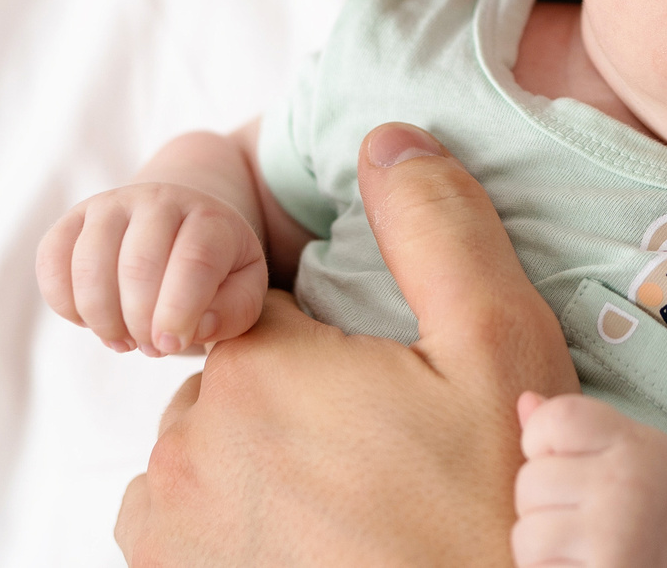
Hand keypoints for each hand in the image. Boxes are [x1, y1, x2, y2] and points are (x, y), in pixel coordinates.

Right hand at [37, 181, 266, 356]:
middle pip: (138, 266)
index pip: (194, 260)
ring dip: (103, 318)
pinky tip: (91, 320)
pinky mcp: (73, 219)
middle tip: (152, 347)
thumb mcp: (244, 289)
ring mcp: (111, 205)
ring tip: (125, 340)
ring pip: (90, 264)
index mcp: (210, 217)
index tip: (172, 344)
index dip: (179, 310)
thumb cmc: (216, 268)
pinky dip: (65, 304)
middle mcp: (159, 200)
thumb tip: (195, 327)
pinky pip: (51, 261)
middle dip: (140, 322)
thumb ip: (233, 311)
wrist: (179, 223)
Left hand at [115, 123, 579, 566]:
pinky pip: (170, 532)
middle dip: (288, 398)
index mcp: (260, 368)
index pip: (262, 305)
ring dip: (245, 463)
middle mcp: (189, 447)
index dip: (323, 335)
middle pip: (231, 380)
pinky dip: (217, 527)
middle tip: (375, 448)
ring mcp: (170, 533)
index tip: (375, 383)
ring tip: (338, 499)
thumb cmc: (495, 508)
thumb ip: (439, 230)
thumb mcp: (496, 349)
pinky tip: (295, 540)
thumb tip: (387, 139)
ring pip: (195, 456)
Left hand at [512, 391, 666, 567]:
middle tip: (580, 513)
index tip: (560, 458)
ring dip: (542, 546)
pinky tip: (583, 564)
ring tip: (580, 544)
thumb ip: (583, 427)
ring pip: (526, 535)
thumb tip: (524, 403)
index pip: (556, 419)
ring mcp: (612, 540)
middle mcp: (624, 489)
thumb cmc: (664, 501)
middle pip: (530, 481)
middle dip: (542, 502)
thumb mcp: (638, 449)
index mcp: (634, 446)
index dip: (540, 438)